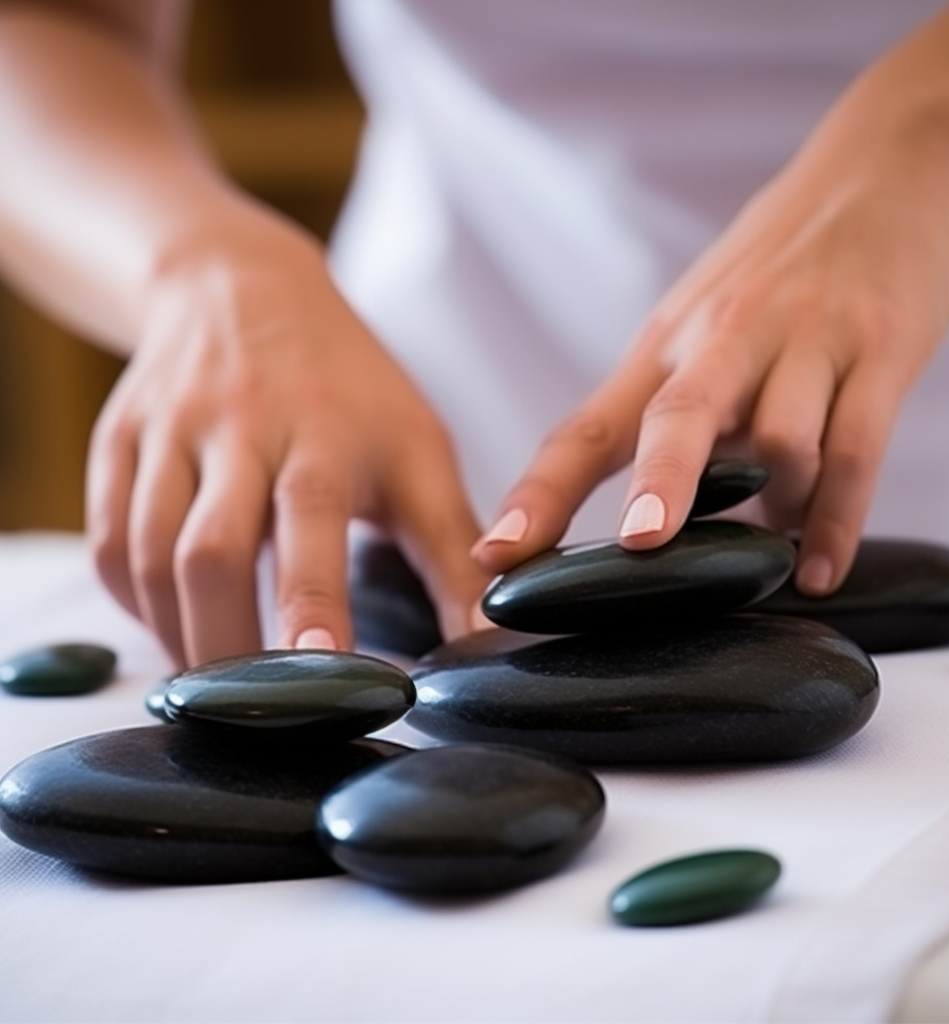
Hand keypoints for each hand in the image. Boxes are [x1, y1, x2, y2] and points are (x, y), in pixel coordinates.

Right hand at [87, 218, 489, 667]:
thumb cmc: (349, 386)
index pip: (312, 519)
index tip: (324, 672)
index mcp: (326, 429)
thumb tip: (488, 640)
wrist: (240, 288)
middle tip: (256, 714)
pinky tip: (174, 626)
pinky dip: (136, 602)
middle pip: (209, 551)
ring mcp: (168, 432)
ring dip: (178, 636)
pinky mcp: (118, 441)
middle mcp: (240, 427)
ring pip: (146, 555)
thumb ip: (452, 548)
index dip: (312, 603)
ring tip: (216, 686)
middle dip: (227, 646)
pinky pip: (108, 541)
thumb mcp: (417, 451)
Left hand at [473, 96, 948, 593]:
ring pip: (781, 443)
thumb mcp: (702, 327)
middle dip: (660, 482)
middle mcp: (724, 338)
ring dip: (777, 507)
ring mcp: (805, 339)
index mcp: (665, 346)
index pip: (584, 431)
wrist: (889, 164)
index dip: (537, 496)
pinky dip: (837, 520)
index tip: (495, 554)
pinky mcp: (881, 346)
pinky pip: (857, 450)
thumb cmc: (777, 268)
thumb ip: (676, 415)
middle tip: (640, 542)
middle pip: (679, 418)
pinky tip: (818, 571)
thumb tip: (650, 521)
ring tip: (776, 546)